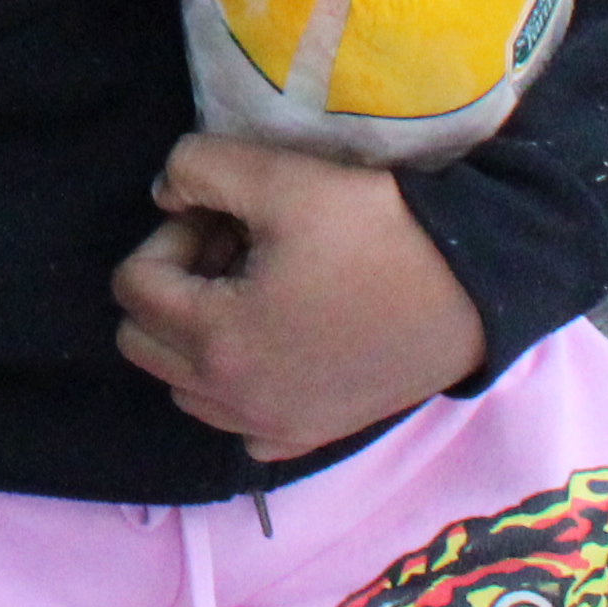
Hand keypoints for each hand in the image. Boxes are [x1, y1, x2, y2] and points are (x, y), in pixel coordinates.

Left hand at [112, 133, 484, 459]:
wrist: (474, 283)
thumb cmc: (377, 229)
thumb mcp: (280, 177)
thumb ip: (197, 169)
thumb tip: (165, 195)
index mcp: (217, 340)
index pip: (133, 286)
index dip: (169, 237)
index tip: (223, 217)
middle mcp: (234, 401)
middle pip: (144, 343)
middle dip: (175, 287)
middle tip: (234, 250)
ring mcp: (274, 428)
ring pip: (185, 386)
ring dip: (200, 334)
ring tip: (260, 289)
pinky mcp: (310, 437)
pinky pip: (239, 422)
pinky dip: (239, 384)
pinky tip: (282, 339)